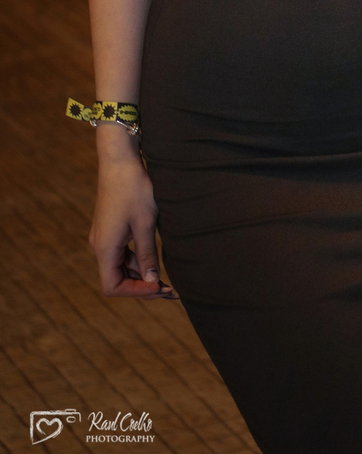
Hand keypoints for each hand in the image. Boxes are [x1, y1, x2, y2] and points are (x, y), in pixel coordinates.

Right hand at [89, 130, 176, 298]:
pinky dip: (137, 260)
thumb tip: (153, 281)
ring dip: (141, 273)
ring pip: (121, 266)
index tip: (160, 288)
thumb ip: (147, 254)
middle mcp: (99, 246)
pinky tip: (155, 259)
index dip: (136, 292)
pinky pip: (122, 252)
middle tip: (170, 290)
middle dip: (143, 285)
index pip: (113, 286)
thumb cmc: (134, 189)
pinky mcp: (110, 228)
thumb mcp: (145, 224)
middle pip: (117, 278)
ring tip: (167, 278)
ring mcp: (104, 237)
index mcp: (104, 248)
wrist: (120, 161)